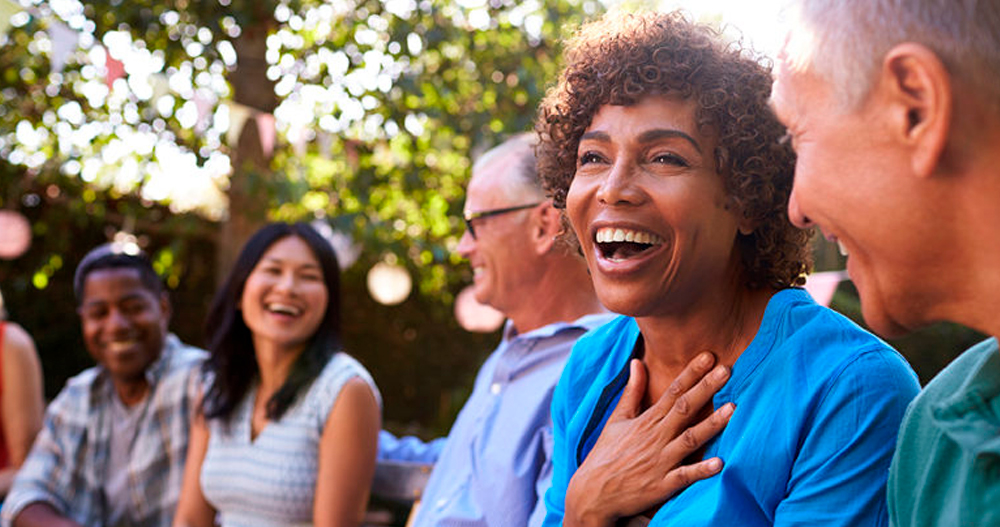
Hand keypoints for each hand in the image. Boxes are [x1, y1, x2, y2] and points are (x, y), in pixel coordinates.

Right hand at [564, 352, 733, 526]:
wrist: (593, 493)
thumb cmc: (606, 454)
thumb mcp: (617, 419)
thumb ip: (632, 391)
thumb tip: (637, 361)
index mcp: (646, 420)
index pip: (673, 391)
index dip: (691, 373)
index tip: (709, 356)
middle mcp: (656, 437)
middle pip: (685, 408)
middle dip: (706, 388)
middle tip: (727, 369)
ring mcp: (660, 461)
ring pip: (690, 439)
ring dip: (711, 424)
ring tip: (732, 409)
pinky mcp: (663, 485)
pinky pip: (685, 476)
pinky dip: (701, 470)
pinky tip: (719, 463)